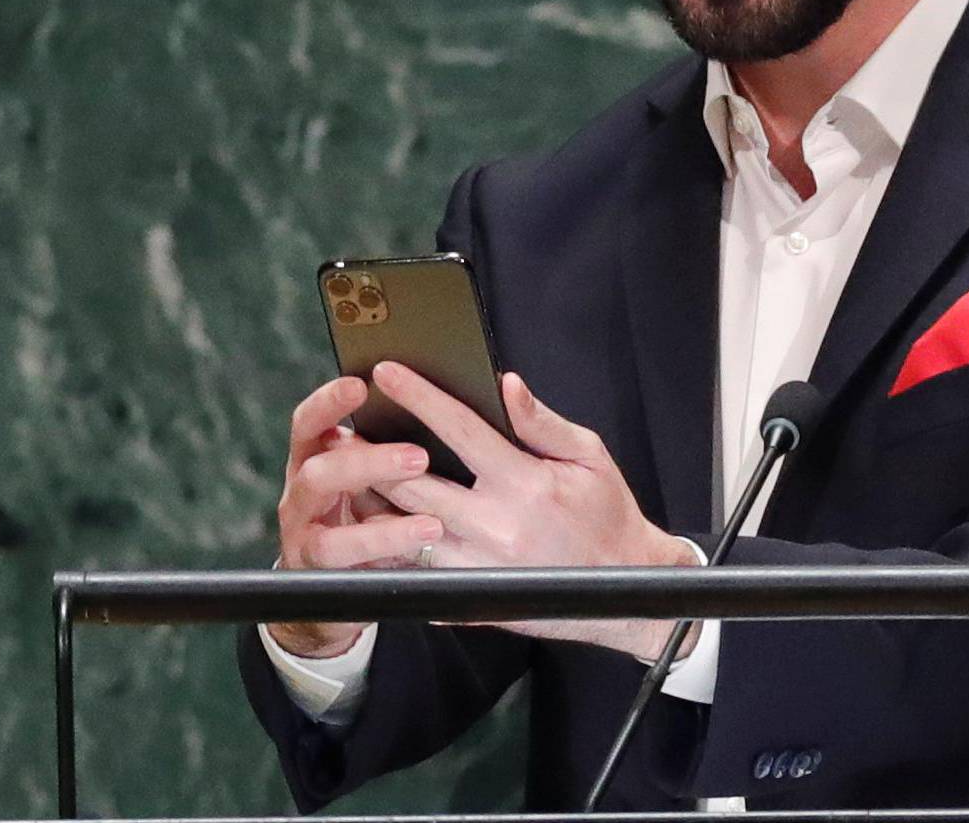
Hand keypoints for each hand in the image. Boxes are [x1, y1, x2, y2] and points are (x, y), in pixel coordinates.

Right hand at [266, 374, 442, 658]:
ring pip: (331, 535)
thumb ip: (389, 445)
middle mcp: (302, 494)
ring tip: (431, 524)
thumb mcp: (371, 476)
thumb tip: (443, 408)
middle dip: (367, 462)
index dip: (329, 402)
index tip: (360, 384)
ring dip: (382, 528)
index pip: (310, 423)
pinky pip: (347, 566)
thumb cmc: (365, 510)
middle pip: (319, 472)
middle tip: (418, 457)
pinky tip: (417, 548)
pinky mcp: (320, 576)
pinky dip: (383, 555)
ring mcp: (304, 537)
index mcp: (313, 459)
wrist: (329, 589)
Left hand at [375, 361, 700, 658]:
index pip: (460, 429)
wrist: (624, 590)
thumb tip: (506, 385)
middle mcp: (496, 527)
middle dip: (372, 451)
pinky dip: (387, 544)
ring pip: (403, 529)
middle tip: (344, 426)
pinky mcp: (470, 595)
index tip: (387, 372)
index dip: (420, 397)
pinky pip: (414, 569)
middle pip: (414, 484)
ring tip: (347, 470)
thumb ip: (542, 422)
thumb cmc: (607, 514)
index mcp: (526, 484)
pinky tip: (369, 522)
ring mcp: (479, 567)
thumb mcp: (590, 457)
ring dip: (370, 499)